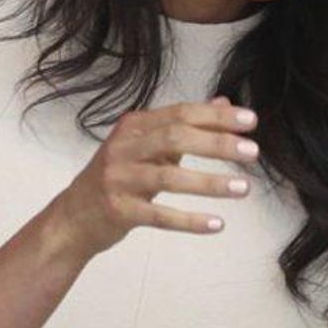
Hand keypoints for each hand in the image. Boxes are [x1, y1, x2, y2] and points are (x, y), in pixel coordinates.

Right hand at [49, 98, 260, 260]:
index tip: (251, 121)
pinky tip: (217, 224)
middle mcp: (124, 147)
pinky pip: (159, 216)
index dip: (217, 116)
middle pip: (176, 138)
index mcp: (135, 126)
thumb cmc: (121, 177)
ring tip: (244, 188)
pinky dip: (189, 220)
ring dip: (210, 182)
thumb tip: (224, 103)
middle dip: (218, 143)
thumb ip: (185, 125)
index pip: (181, 113)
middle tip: (253, 152)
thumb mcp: (148, 145)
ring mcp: (119, 179)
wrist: (74, 217)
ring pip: (168, 177)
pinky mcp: (118, 210)